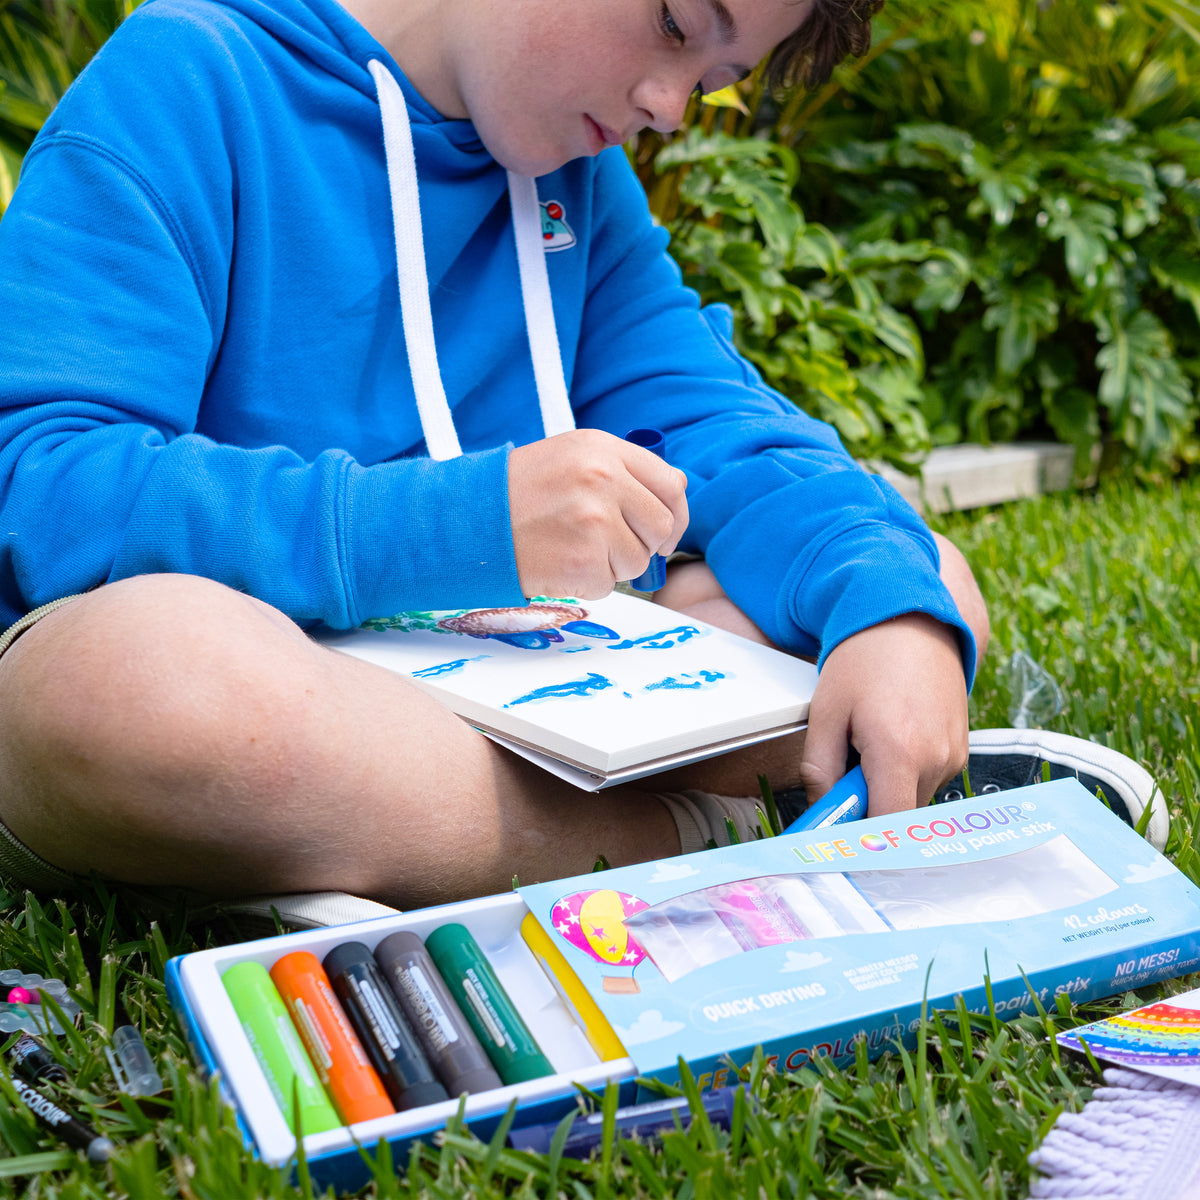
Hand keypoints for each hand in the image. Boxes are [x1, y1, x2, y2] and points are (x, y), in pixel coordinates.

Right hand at [508, 429, 687, 598]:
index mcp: (603, 450)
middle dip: (646, 544)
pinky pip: (610, 584)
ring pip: (637, 560)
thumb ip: (624, 470)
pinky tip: (560, 563)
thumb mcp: (573, 457)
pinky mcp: (582, 562)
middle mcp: (602, 481)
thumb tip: (678, 491)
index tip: (662, 529)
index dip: (674, 513)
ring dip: (612, 565)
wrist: (469, 521)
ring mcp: (593, 522)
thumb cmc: (521, 492)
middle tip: (615, 547)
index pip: (671, 485)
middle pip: (662, 526)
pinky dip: (589, 582)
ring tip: (573, 548)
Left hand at [798, 613, 968, 814]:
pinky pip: (927, 780)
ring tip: (870, 741)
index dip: (861, 839)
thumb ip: (820, 771)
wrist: (910, 619)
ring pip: (912, 799)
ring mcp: (954, 756)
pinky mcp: (962, 750)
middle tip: (845, 768)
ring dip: (886, 787)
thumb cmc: (862, 661)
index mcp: (900, 753)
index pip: (887, 827)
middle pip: (898, 817)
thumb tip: (822, 814)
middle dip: (867, 806)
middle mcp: (936, 760)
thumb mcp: (826, 714)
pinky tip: (893, 735)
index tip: (836, 833)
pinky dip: (905, 772)